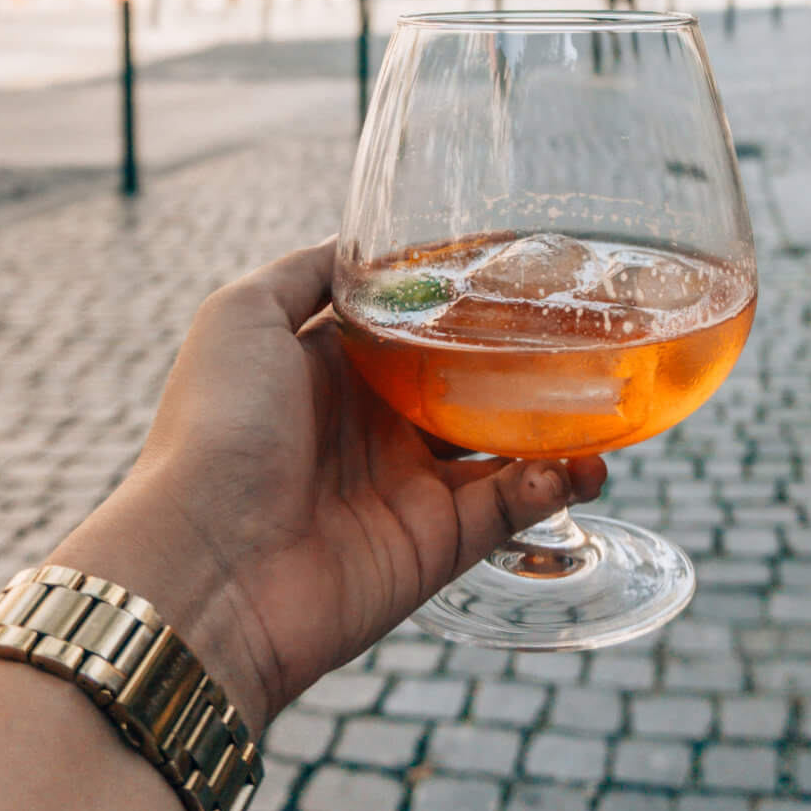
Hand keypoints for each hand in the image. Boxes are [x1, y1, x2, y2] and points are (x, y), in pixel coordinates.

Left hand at [53, 242, 605, 733]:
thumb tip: (360, 242)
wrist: (204, 568)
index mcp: (331, 370)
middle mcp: (374, 425)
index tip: (529, 268)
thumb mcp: (240, 315)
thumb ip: (306, 272)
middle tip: (587, 331)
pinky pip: (509, 508)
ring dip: (560, 427)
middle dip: (527, 363)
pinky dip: (551, 485)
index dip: (468, 301)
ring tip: (605, 403)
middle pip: (471, 383)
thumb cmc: (211, 431)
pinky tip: (576, 464)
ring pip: (506, 448)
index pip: (417, 327)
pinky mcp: (434, 547)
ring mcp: (407, 488)